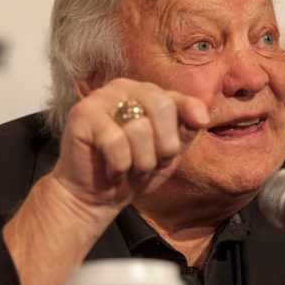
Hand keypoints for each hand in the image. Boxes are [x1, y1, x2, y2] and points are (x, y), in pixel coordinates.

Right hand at [51, 78, 209, 208]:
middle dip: (163, 148)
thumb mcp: (169, 152)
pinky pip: (115, 141)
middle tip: (149, 165)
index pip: (178, 99)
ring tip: (129, 169)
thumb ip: (186, 129)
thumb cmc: (134, 171)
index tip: (182, 143)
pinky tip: (112, 171)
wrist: (96, 197)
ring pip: (139, 128)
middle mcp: (124, 87)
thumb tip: (202, 116)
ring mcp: (101, 98)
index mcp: (147, 92)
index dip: (186, 121)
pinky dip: (119, 166)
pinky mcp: (82, 114)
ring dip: (140, 162)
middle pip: (162, 107)